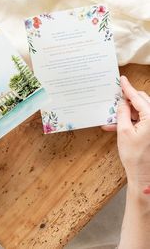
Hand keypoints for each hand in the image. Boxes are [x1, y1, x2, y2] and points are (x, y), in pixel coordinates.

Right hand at [102, 76, 149, 191]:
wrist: (144, 176)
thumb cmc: (135, 156)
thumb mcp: (123, 131)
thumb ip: (122, 113)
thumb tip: (121, 102)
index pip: (138, 97)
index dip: (128, 88)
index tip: (122, 79)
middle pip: (142, 102)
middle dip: (127, 101)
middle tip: (115, 99)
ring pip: (140, 111)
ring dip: (127, 113)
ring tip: (112, 117)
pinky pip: (141, 120)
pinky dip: (130, 121)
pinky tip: (117, 125)